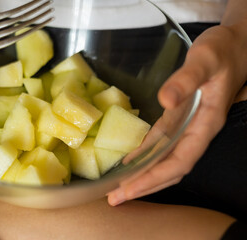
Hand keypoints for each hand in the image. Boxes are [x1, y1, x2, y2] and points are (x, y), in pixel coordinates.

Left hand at [108, 22, 246, 205]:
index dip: (154, 178)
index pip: (179, 162)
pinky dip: (148, 156)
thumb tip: (165, 100)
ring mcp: (191, 127)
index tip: (128, 189)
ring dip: (145, 175)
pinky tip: (133, 160)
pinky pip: (165, 145)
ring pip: (168, 160)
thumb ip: (186, 80)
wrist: (235, 45)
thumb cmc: (222, 51)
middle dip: (145, 185)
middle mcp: (198, 131)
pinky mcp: (183, 119)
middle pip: (172, 169)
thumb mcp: (205, 61)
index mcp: (206, 124)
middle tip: (116, 198)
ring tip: (121, 187)